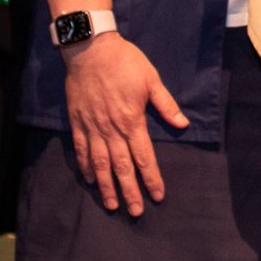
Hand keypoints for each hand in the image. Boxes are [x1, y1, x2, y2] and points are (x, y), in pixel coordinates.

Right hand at [63, 32, 187, 214]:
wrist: (90, 48)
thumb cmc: (124, 61)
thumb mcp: (151, 79)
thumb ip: (165, 104)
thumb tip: (182, 124)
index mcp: (132, 120)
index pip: (144, 157)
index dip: (151, 178)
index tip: (157, 196)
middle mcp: (111, 129)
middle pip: (121, 167)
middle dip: (130, 191)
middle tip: (136, 212)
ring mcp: (92, 127)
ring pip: (100, 164)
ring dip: (106, 186)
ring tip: (112, 205)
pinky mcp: (78, 122)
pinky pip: (81, 150)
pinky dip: (86, 167)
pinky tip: (91, 180)